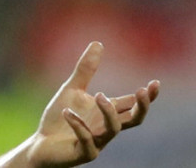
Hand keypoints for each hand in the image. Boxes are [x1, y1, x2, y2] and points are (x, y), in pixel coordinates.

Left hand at [28, 42, 159, 166]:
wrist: (40, 144)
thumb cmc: (59, 118)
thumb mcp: (72, 89)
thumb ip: (86, 69)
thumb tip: (99, 42)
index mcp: (106, 113)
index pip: (133, 104)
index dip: (146, 96)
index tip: (155, 83)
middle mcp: (106, 128)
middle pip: (134, 119)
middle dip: (142, 106)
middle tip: (143, 90)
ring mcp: (98, 142)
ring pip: (114, 129)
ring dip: (109, 112)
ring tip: (98, 95)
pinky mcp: (84, 153)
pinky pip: (87, 139)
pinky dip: (78, 125)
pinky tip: (66, 113)